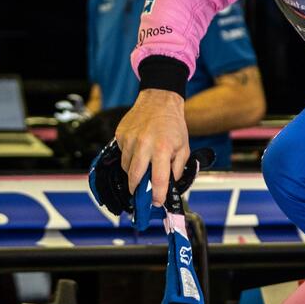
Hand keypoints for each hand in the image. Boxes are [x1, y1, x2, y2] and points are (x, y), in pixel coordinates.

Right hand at [116, 90, 189, 207]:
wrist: (158, 101)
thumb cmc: (173, 125)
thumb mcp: (184, 147)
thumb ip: (177, 168)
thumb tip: (170, 184)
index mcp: (162, 149)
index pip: (158, 179)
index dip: (157, 194)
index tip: (156, 202)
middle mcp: (144, 145)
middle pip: (135, 176)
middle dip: (137, 189)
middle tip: (140, 195)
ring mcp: (130, 140)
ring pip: (127, 167)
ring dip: (133, 173)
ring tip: (142, 170)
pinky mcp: (120, 135)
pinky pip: (122, 154)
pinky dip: (129, 158)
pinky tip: (137, 153)